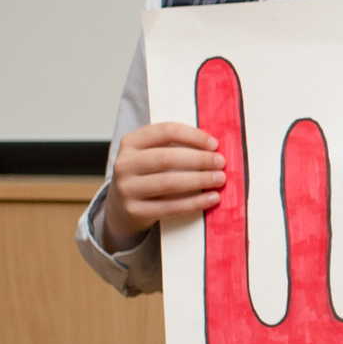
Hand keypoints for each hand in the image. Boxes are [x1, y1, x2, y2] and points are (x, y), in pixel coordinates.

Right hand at [106, 119, 223, 241]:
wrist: (121, 206)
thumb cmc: (147, 174)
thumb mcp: (151, 153)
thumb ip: (175, 146)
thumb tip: (213, 147)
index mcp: (130, 142)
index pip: (165, 132)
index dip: (193, 136)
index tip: (214, 144)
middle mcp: (124, 164)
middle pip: (166, 158)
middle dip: (199, 159)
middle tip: (221, 163)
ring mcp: (127, 189)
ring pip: (168, 183)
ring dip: (199, 180)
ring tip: (220, 180)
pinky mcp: (135, 211)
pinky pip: (170, 207)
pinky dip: (194, 203)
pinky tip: (212, 199)